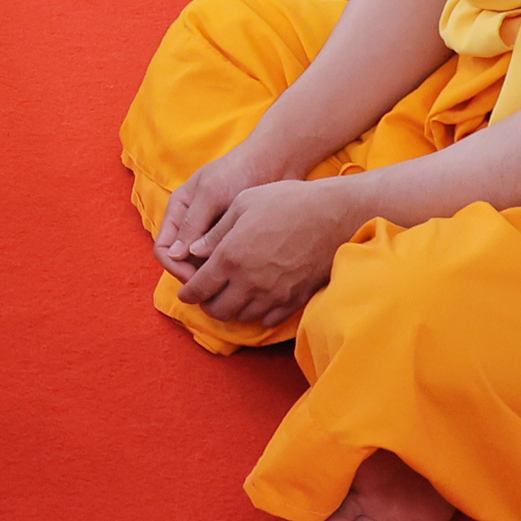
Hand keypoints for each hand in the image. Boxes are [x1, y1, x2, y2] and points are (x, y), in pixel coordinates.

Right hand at [153, 139, 296, 278]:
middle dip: (195, 276)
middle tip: (219, 285)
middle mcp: (191, 224)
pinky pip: (223, 261)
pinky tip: (243, 275)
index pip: (164, 249)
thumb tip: (173, 255)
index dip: (175, 267)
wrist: (274, 161)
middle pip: (182, 261)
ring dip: (213, 275)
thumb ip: (192, 224)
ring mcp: (212, 232)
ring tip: (233, 282)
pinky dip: (228, 270)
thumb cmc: (238, 171)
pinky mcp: (233, 238)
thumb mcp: (211, 194)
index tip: (197, 279)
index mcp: (178, 211)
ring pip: (203, 264)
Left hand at [171, 176, 371, 325]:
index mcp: (230, 256)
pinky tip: (256, 300)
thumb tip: (193, 250)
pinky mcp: (294, 300)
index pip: (199, 288)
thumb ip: (215, 232)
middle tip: (207, 295)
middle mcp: (248, 281)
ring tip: (231, 296)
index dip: (188, 293)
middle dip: (207, 304)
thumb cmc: (287, 201)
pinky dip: (257, 314)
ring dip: (231, 310)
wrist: (334, 216)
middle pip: (217, 309)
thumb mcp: (243, 204)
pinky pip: (267, 319)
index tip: (185, 293)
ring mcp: (273, 294)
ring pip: (242, 317)